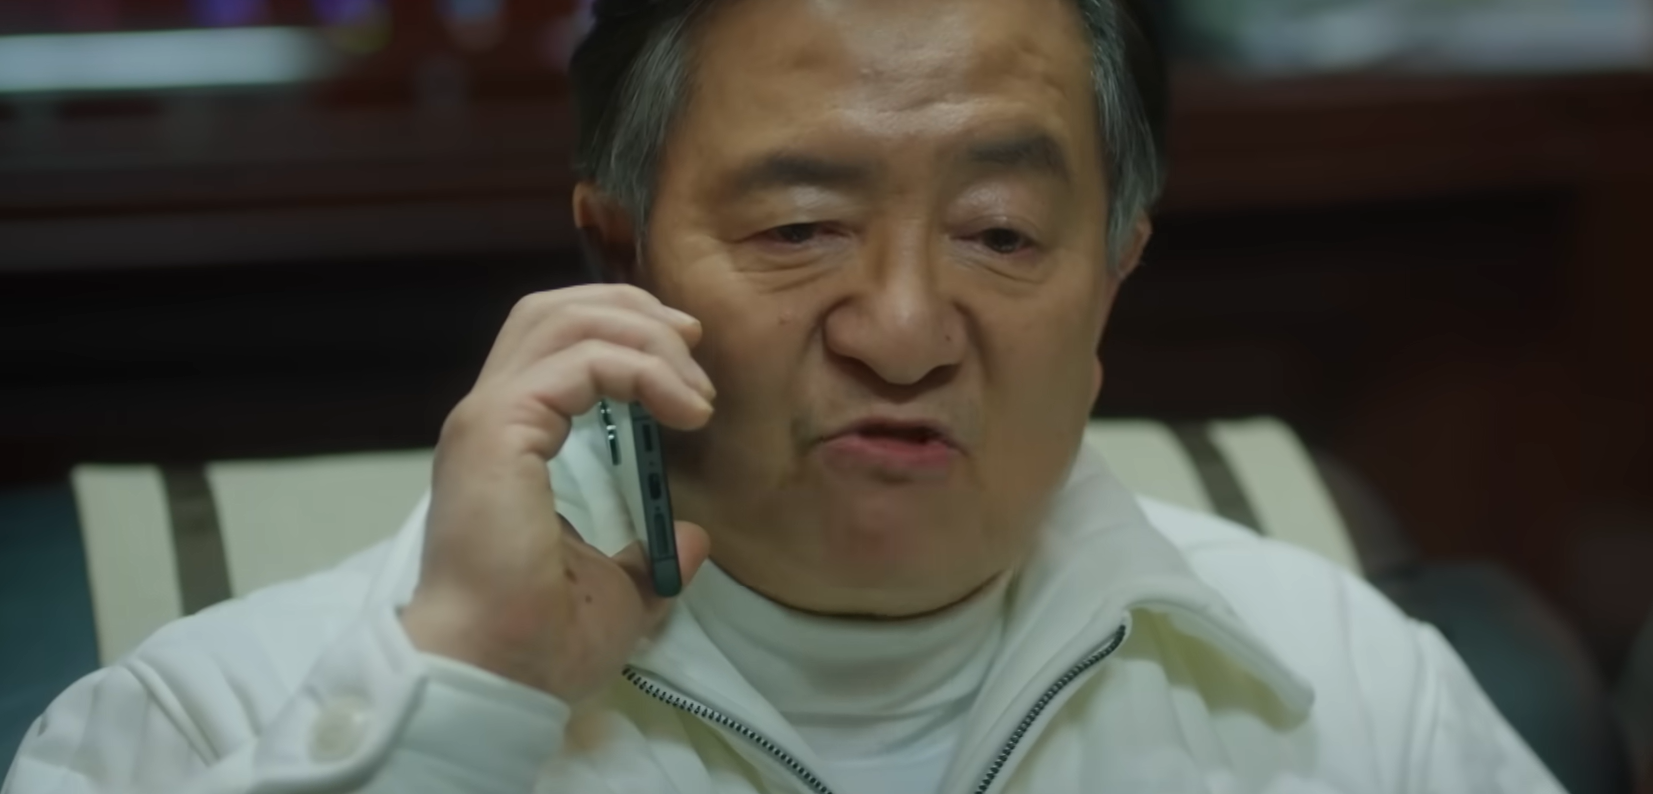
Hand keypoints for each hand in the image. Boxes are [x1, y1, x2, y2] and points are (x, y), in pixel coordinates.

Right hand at [400, 284, 714, 701]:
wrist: (498, 673)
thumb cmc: (541, 642)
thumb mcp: (619, 591)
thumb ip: (650, 557)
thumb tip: (692, 540)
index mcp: (510, 444)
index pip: (555, 344)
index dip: (624, 334)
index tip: (688, 366)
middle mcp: (491, 418)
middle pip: (555, 310)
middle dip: (634, 311)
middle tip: (693, 344)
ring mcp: (489, 418)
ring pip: (565, 319)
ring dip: (644, 336)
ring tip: (695, 386)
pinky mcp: (499, 428)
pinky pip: (581, 363)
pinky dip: (642, 370)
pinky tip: (686, 410)